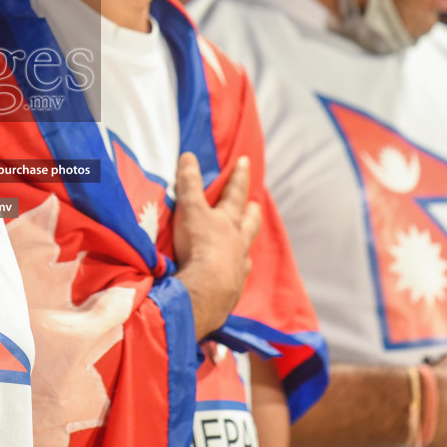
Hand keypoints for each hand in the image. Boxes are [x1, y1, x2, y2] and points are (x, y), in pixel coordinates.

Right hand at [173, 153, 262, 336]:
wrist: (206, 291)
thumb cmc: (199, 245)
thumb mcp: (190, 210)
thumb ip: (189, 184)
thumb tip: (189, 156)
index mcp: (228, 222)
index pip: (235, 193)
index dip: (238, 176)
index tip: (245, 161)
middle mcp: (238, 243)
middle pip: (249, 223)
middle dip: (251, 212)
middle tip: (258, 204)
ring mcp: (237, 267)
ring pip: (245, 252)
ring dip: (244, 246)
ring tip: (245, 246)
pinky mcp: (231, 290)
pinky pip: (236, 277)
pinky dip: (234, 274)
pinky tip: (232, 278)